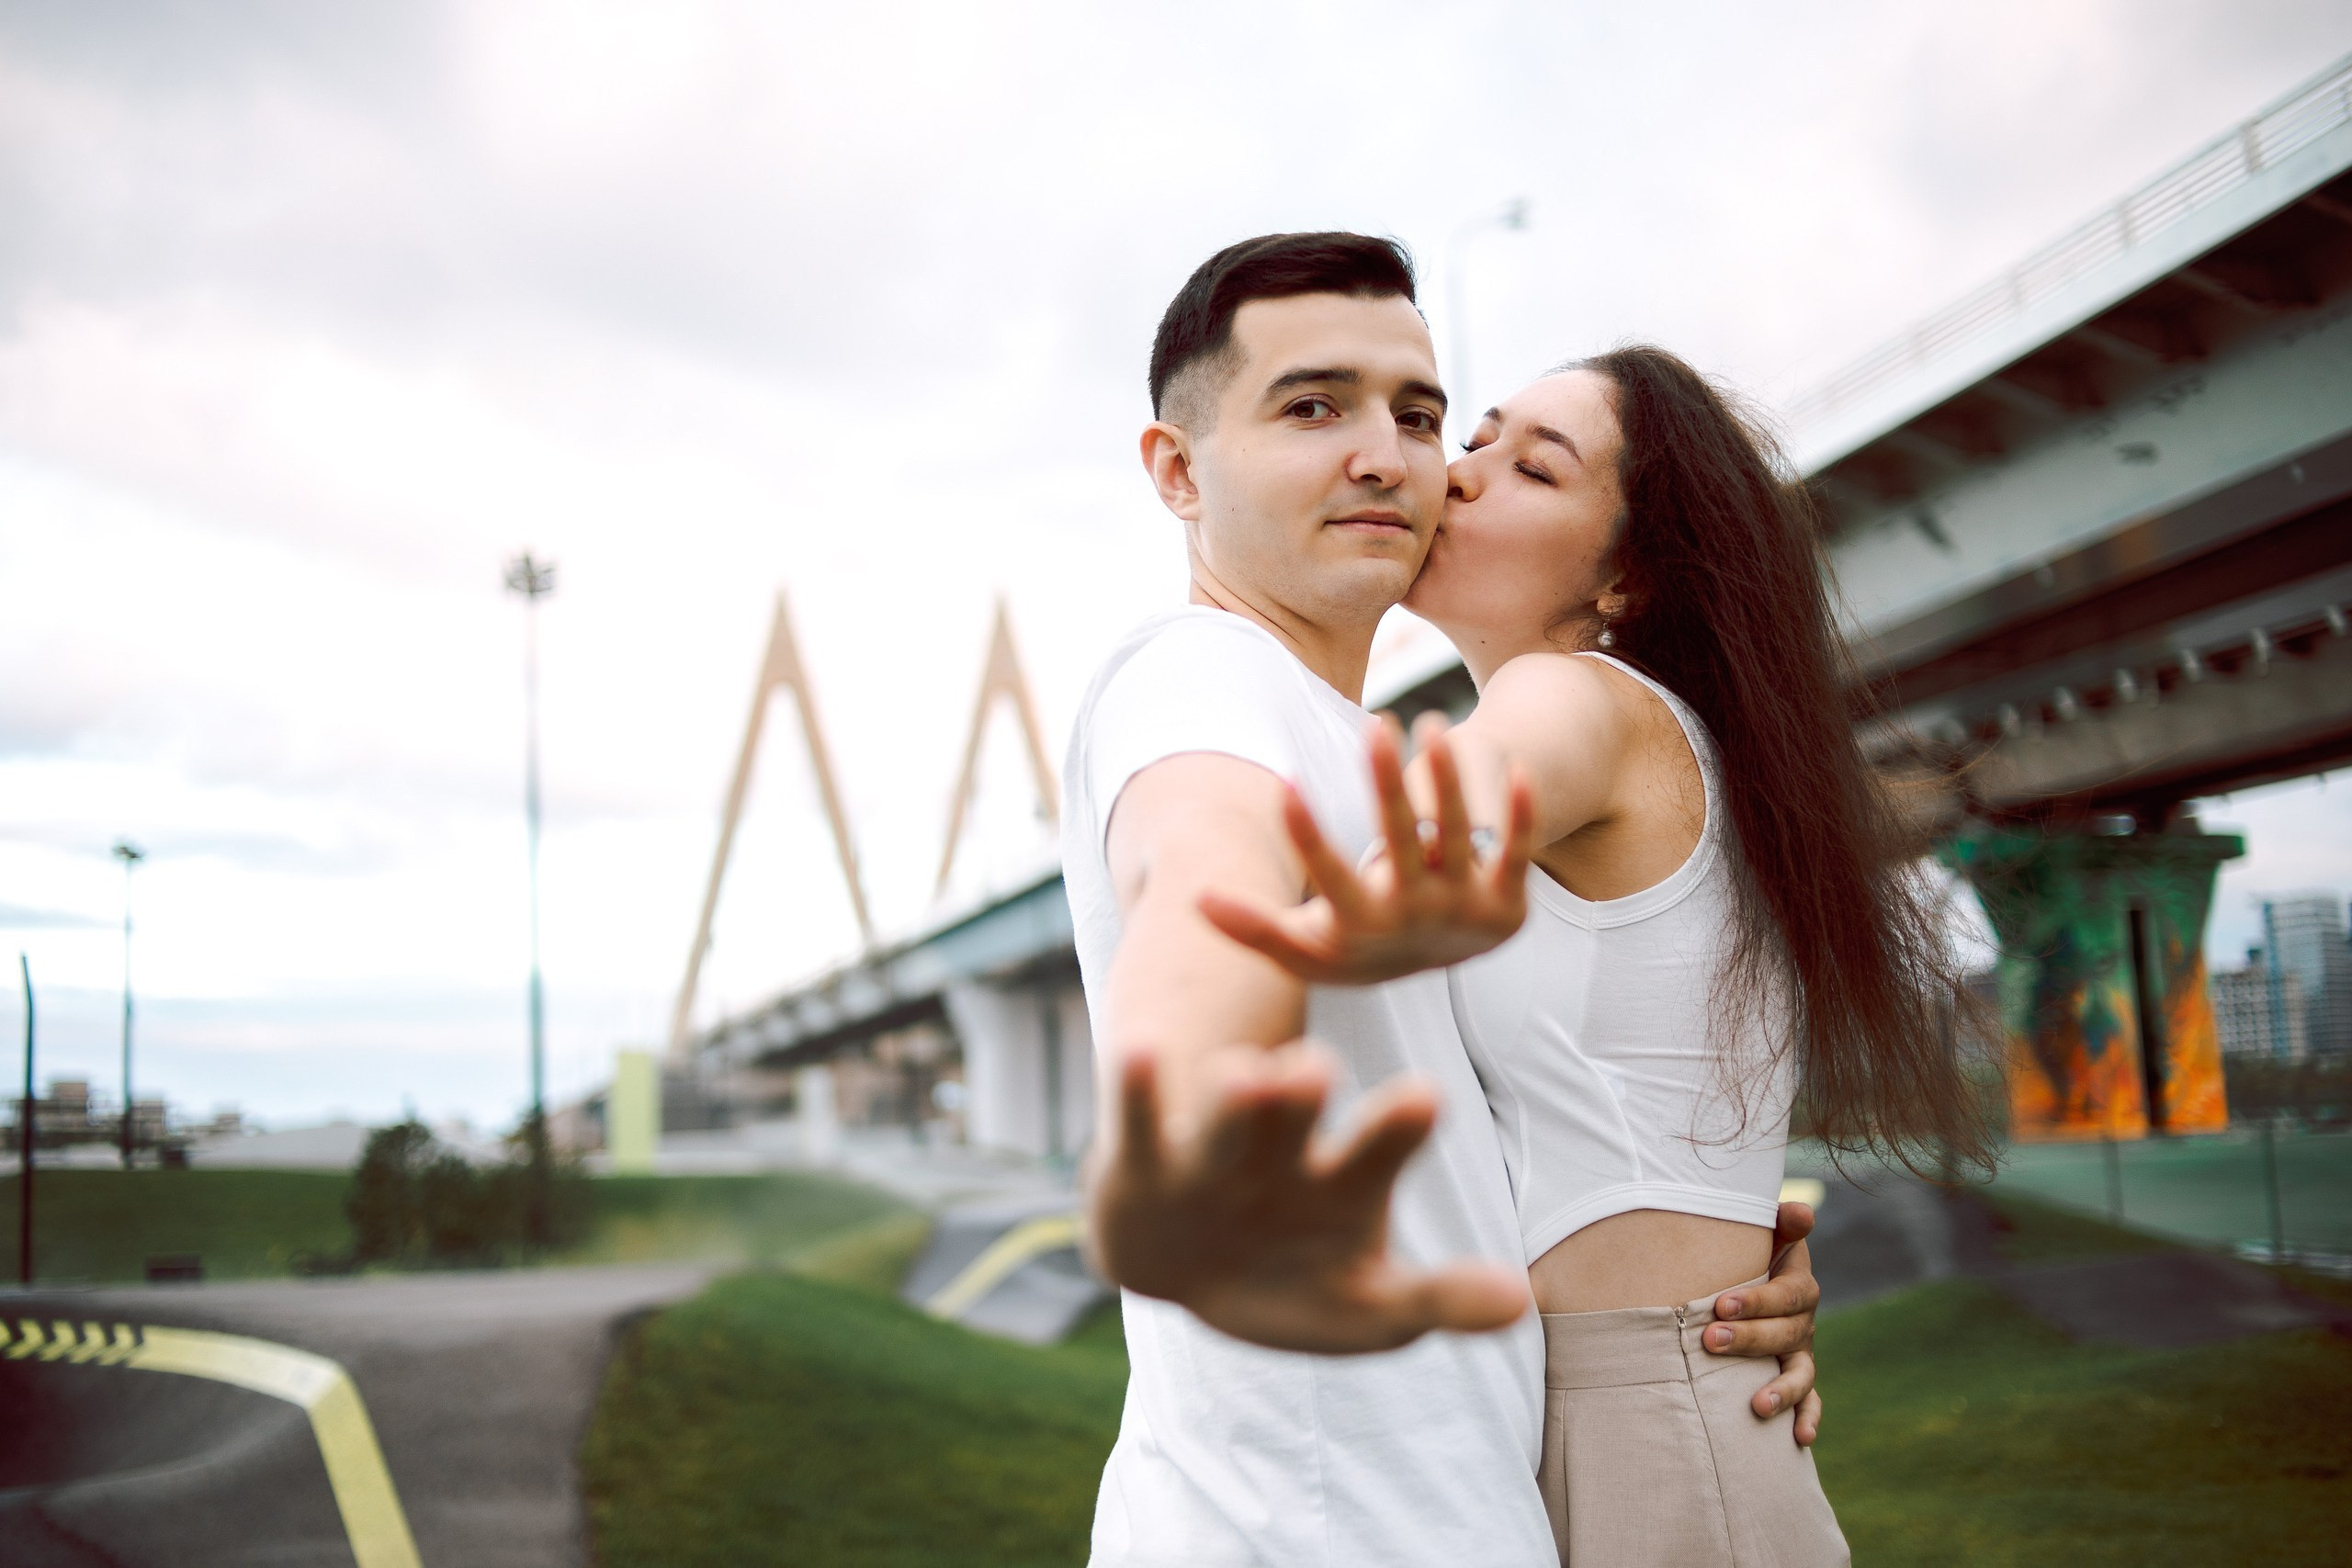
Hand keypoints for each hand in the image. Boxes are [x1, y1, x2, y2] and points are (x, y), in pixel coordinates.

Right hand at [1085, 1042, 1530, 1353]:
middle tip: (1318, 1067)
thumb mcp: (1367, 1306)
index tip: (1422, 1096)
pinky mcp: (1145, 1162)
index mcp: (1344, 1181)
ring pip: (1226, 1115)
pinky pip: (1141, 1122)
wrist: (1187, 1268)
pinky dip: (1141, 1089)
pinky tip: (1137, 1046)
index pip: (1377, 1150)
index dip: (1396, 1128)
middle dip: (1305, 1094)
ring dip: (1236, 1095)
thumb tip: (1518, 1303)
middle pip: (1298, 1115)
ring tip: (1247, 1073)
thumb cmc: (1294, 1278)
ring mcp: (1214, 1153)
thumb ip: (1437, 1300)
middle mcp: (1283, 1151)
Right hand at [1198, 714, 1534, 985]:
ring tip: (1431, 725)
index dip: (1307, 836)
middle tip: (1376, 724)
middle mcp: (1416, 918)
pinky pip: (1516, 854)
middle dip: (1389, 784)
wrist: (1432, 966)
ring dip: (1448, 782)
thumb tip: (1194, 897)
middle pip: (1402, 844)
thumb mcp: (1303, 946)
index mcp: (1362, 926)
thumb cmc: (1351, 944)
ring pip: (1460, 838)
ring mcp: (1466, 910)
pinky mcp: (1507, 903)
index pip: (1331, 877)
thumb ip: (1254, 925)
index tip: (1286, 785)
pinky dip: (1520, 818)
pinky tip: (1521, 772)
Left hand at [1700, 1200, 1823, 1445]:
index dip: (1758, 1301)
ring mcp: (1800, 1352)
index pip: (1786, 1294)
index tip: (1721, 1305)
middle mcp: (1803, 1321)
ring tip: (1758, 1405)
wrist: (1746, 1275)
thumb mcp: (1763, 1232)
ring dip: (1782, 1390)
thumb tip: (1801, 1212)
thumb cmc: (1745, 1252)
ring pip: (1800, 1372)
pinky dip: (1808, 1419)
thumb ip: (1781, 1221)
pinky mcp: (1794, 1377)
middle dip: (1750, 1339)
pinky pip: (1809, 1401)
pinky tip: (1801, 1439)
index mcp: (1796, 1285)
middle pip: (1786, 1334)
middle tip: (1711, 1339)